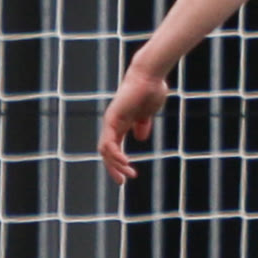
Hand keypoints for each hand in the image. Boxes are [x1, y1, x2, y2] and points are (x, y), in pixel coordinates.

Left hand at [99, 62, 169, 184]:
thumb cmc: (151, 90)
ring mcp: (111, 120)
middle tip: (122, 182)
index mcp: (121, 123)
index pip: (114, 147)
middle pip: (106, 152)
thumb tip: (140, 137)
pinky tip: (126, 163)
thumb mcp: (147, 113)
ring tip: (128, 175)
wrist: (150, 76)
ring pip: (106, 150)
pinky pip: (109, 142)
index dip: (119, 163)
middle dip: (113, 168)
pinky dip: (115, 155)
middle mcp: (113, 123)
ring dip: (115, 165)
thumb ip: (143, 124)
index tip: (128, 175)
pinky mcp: (112, 118)